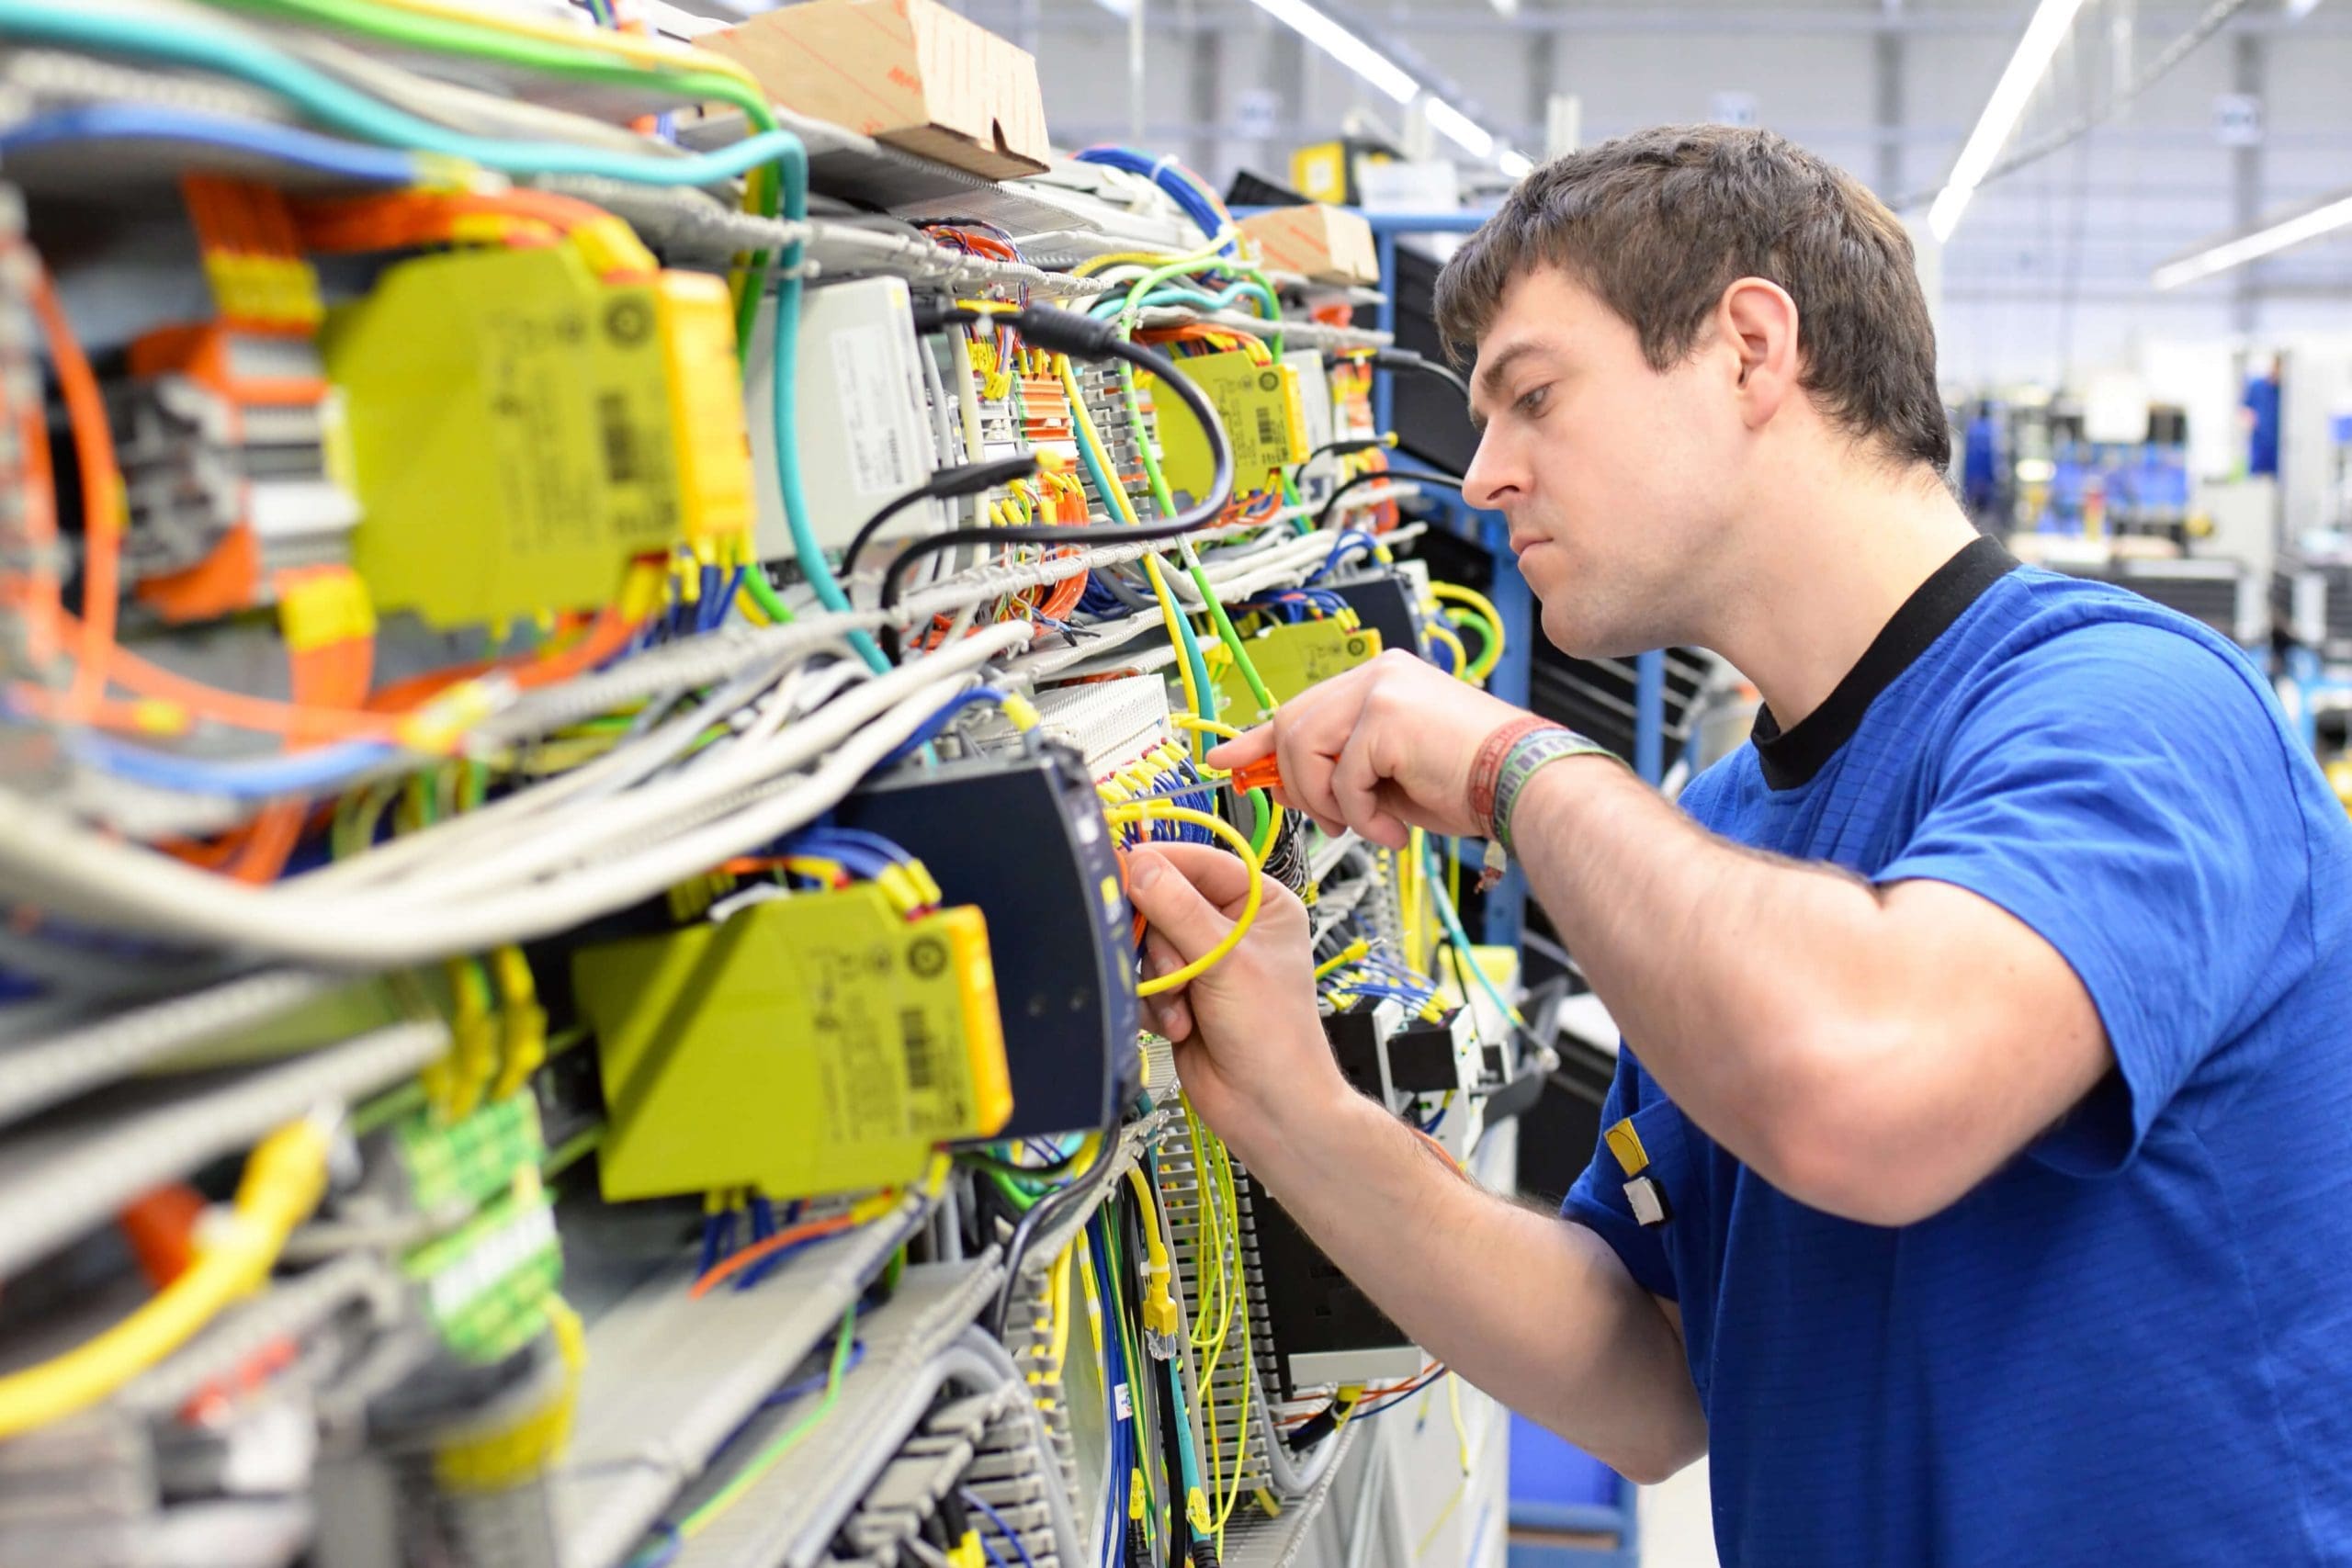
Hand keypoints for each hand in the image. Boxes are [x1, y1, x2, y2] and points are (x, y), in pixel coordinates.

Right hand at [1124, 842, 1349, 1161]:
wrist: (1267, 1107)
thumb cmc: (1274, 1035)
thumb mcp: (1227, 962)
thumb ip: (1179, 910)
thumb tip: (1139, 865)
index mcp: (1261, 903)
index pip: (1199, 862)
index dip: (1160, 865)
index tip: (1123, 870)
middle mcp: (1232, 927)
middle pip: (1164, 902)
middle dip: (1163, 943)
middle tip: (1174, 970)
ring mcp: (1204, 961)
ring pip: (1149, 944)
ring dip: (1160, 980)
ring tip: (1184, 1006)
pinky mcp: (1180, 993)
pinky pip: (1144, 979)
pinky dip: (1156, 1004)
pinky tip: (1180, 1025)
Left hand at [1206, 649, 1530, 848]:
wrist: (1523, 787)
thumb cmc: (1468, 784)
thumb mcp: (1383, 779)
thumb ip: (1331, 771)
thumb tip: (1271, 781)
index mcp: (1379, 680)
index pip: (1299, 705)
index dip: (1255, 738)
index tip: (1225, 761)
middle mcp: (1377, 673)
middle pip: (1291, 726)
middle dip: (1297, 785)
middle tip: (1334, 820)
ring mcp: (1380, 689)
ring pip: (1305, 750)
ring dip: (1329, 803)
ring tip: (1368, 824)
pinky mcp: (1385, 717)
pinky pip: (1341, 778)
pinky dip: (1361, 816)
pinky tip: (1393, 827)